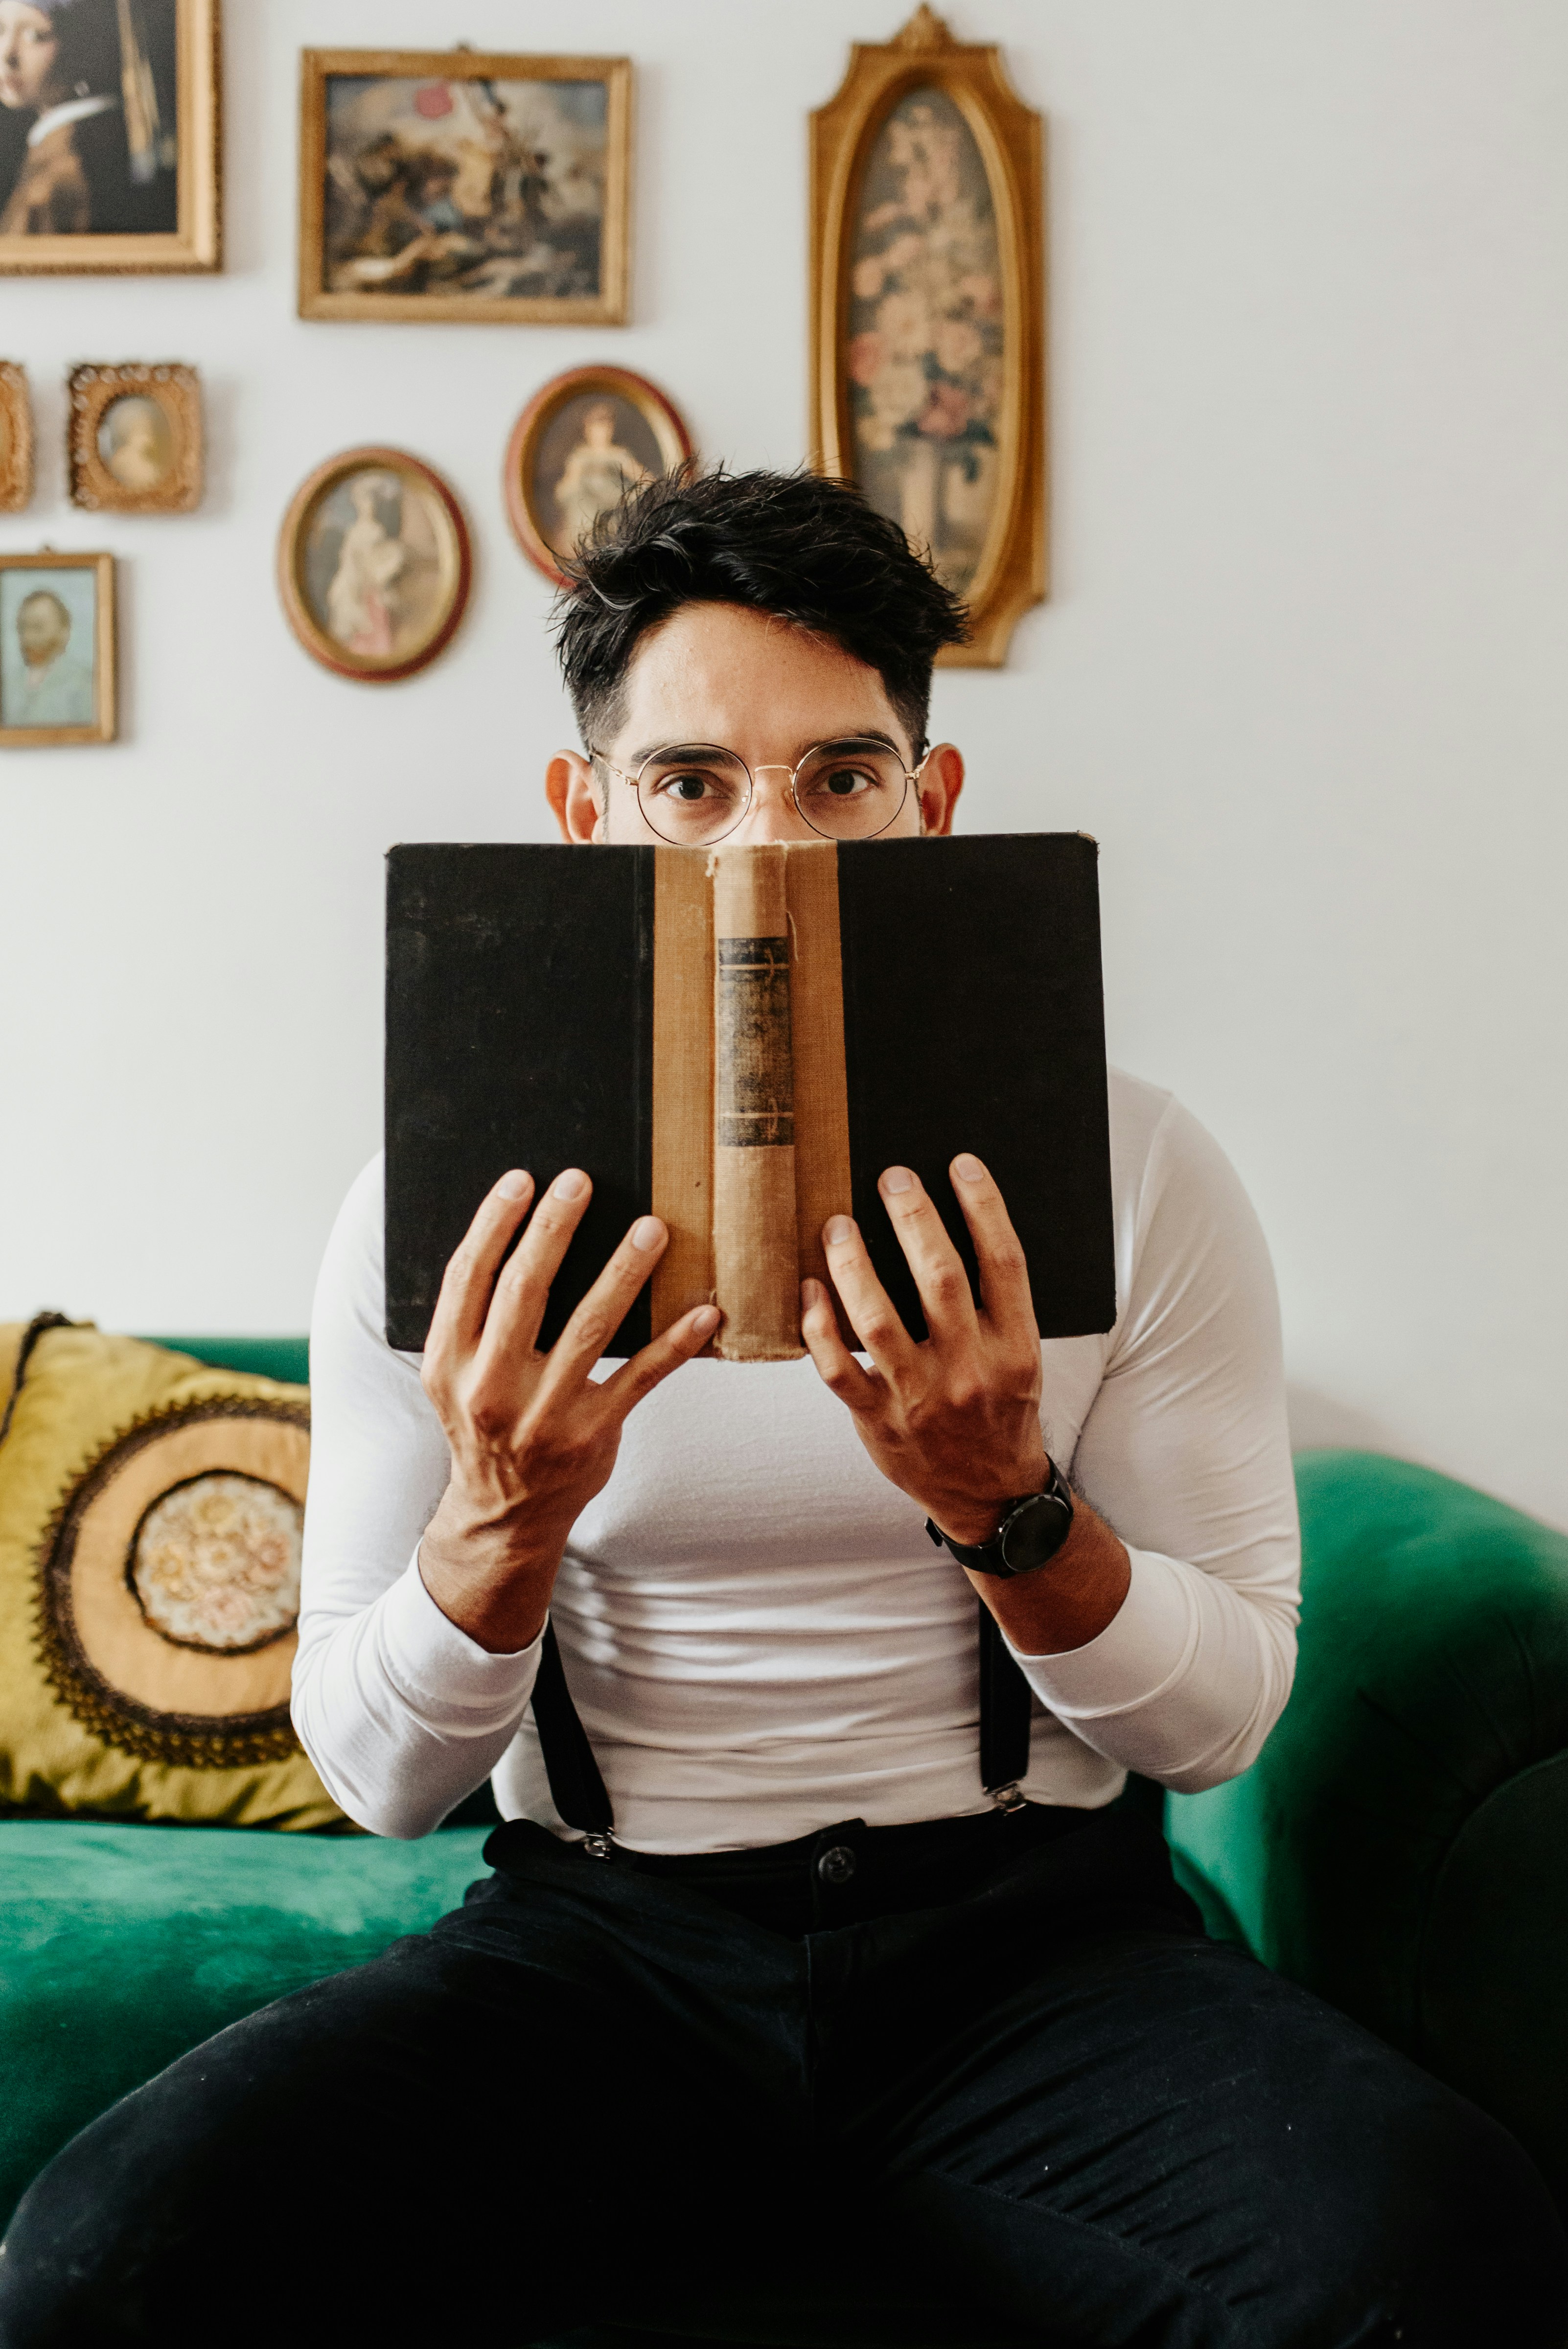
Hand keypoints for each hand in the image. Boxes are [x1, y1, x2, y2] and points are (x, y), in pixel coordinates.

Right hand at [418, 1167, 719, 1653]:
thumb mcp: (455, 1376)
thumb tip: (515, 1232)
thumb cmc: (485, 1423)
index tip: (521, 1181)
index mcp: (449, 1363)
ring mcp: (544, 1415)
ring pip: (591, 1328)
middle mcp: (491, 1389)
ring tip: (652, 1228)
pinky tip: (704, 1311)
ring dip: (624, 1272)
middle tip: (580, 1182)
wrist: (504, 1514)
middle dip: (553, 1230)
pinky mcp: (592, 1435)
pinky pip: (642, 1378)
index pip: (467, 1279)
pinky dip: (676, 1343)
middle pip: (524, 1292)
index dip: (493, 1225)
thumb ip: (474, 1318)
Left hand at [800, 1153, 1129, 1654]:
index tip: (960, 1165)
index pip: (1004, 1262)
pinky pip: (838, 1368)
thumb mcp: (1019, 1358)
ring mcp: (921, 1398)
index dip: (983, 1206)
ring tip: (839, 1225)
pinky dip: (818, 1325)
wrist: (989, 1494)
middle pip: (941, 1278)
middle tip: (893, 1179)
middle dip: (914, 1219)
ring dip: (854, 1263)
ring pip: (878, 1318)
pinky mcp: (878, 1421)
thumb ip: (994, 1305)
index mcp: (1015, 1349)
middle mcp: (971, 1370)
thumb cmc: (1000, 1412)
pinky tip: (810, 1288)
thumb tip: (953, 1226)